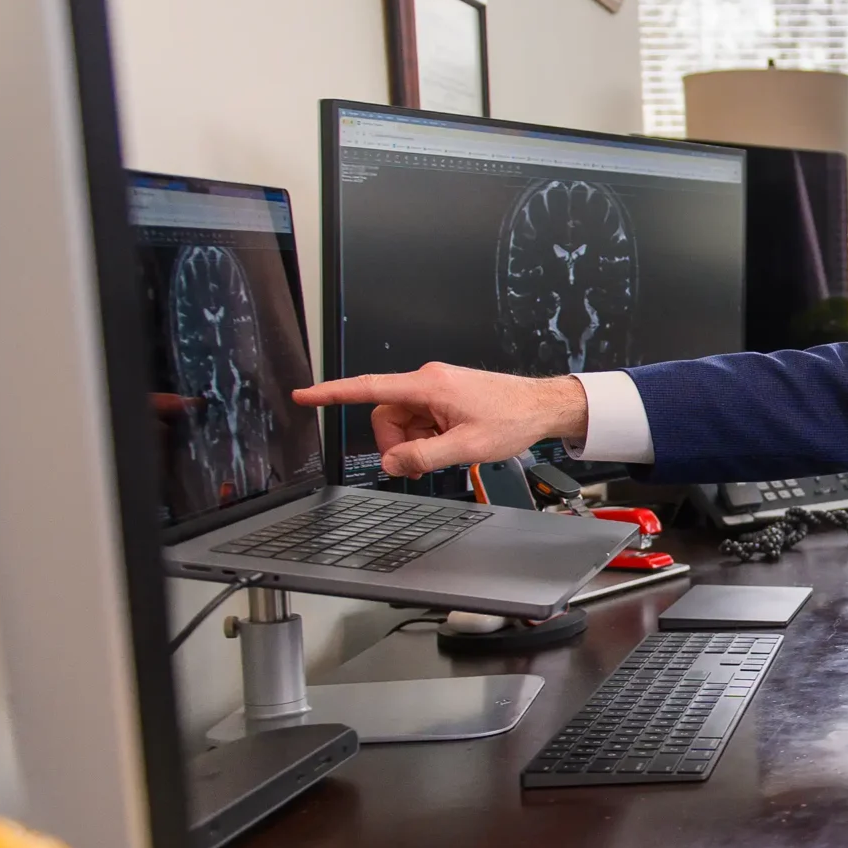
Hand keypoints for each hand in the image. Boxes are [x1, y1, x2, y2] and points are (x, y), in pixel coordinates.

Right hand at [292, 363, 588, 477]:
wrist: (542, 407)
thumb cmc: (513, 418)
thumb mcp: (467, 446)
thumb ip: (424, 456)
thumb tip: (392, 463)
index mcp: (428, 385)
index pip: (369, 388)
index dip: (332, 393)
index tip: (305, 396)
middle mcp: (428, 382)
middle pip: (386, 415)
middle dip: (396, 444)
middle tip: (419, 465)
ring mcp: (436, 390)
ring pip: (403, 423)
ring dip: (414, 444)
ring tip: (444, 454)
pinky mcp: (445, 399)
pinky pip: (420, 422)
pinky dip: (427, 439)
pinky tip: (449, 446)